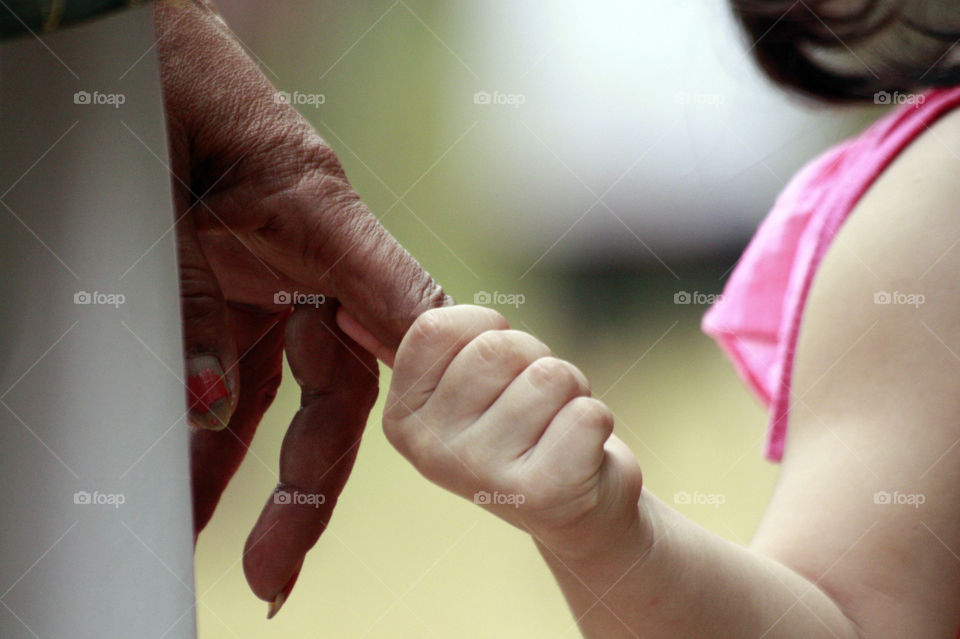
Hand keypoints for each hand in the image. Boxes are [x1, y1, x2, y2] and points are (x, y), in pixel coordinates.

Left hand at [152, 0, 448, 614]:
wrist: (140, 39)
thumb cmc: (170, 83)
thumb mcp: (164, 197)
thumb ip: (192, 304)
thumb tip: (206, 407)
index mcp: (322, 222)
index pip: (402, 319)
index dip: (434, 391)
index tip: (453, 462)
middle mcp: (313, 260)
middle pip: (339, 387)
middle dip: (310, 481)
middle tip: (277, 566)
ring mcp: (276, 278)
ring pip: (284, 392)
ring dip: (251, 469)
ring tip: (230, 548)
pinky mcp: (237, 287)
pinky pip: (237, 370)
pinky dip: (217, 426)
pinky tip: (194, 478)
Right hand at [379, 306, 642, 560]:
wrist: (577, 508)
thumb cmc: (521, 428)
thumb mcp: (462, 389)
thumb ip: (419, 351)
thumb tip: (343, 311)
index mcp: (401, 420)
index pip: (440, 325)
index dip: (487, 331)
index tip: (495, 372)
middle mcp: (430, 452)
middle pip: (499, 347)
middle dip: (535, 361)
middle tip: (534, 407)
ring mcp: (482, 476)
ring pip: (550, 375)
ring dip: (570, 390)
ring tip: (556, 428)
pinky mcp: (543, 494)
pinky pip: (587, 412)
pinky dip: (595, 421)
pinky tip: (579, 453)